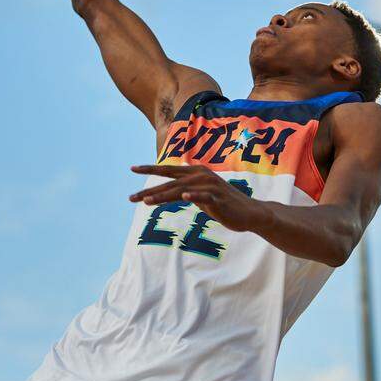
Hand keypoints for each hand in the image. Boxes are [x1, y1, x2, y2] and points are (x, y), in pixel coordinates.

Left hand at [129, 165, 267, 231]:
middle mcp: (200, 175)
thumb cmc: (223, 205)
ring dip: (163, 196)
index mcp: (195, 173)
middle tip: (131, 198)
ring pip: (181, 189)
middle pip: (169, 182)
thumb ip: (187, 192)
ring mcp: (209, 186)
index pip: (168, 170)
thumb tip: (172, 193)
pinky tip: (184, 196)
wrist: (249, 213)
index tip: (132, 168)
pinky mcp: (218, 197)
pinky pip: (203, 196)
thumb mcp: (201, 197)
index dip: (150, 168)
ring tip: (146, 201)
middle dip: (149, 190)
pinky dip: (193, 195)